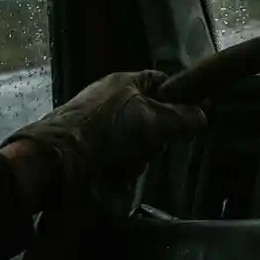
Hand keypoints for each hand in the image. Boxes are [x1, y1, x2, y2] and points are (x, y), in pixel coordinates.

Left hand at [0, 70, 205, 205]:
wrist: (54, 160)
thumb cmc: (107, 131)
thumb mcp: (154, 121)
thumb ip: (183, 117)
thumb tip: (205, 114)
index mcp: (125, 82)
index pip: (162, 82)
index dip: (179, 98)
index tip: (189, 117)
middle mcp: (110, 99)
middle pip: (151, 117)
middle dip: (155, 138)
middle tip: (152, 148)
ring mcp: (94, 123)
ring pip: (134, 141)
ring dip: (136, 158)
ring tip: (126, 167)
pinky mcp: (83, 147)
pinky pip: (114, 156)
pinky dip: (117, 168)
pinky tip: (112, 177)